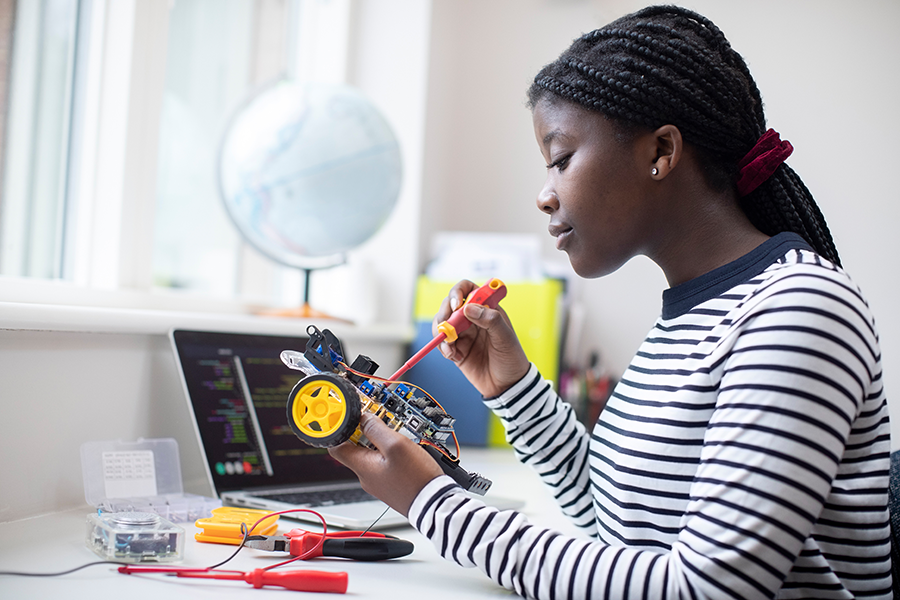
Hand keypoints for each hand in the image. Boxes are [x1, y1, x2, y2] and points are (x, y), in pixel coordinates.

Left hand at [327, 413, 442, 516]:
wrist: (435, 503)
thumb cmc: (416, 479)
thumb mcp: (396, 445)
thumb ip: (376, 429)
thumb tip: (364, 419)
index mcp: (362, 467)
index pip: (336, 446)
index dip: (339, 429)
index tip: (348, 417)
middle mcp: (367, 476)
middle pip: (355, 448)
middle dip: (366, 432)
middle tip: (381, 421)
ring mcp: (379, 482)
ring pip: (372, 455)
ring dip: (381, 442)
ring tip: (398, 434)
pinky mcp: (391, 485)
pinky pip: (384, 464)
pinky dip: (390, 453)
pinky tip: (405, 449)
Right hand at [435, 280, 529, 397]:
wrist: (507, 386)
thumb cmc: (512, 359)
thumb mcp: (506, 338)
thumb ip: (490, 320)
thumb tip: (468, 308)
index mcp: (487, 308)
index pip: (468, 289)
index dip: (459, 292)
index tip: (457, 305)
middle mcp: (472, 318)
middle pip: (449, 305)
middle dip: (444, 314)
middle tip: (446, 327)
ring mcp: (463, 333)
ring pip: (442, 323)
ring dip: (441, 332)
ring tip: (450, 347)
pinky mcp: (456, 348)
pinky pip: (442, 342)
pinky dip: (443, 347)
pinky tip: (453, 356)